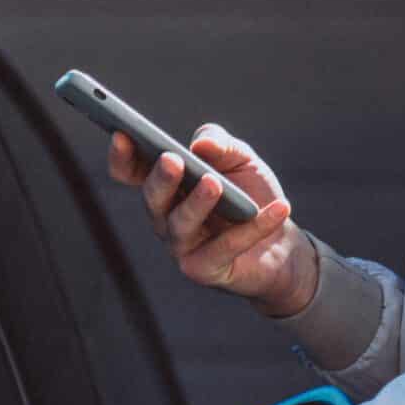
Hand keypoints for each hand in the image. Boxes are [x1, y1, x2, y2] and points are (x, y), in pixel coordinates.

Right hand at [107, 123, 318, 316]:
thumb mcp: (241, 159)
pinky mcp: (205, 270)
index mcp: (167, 186)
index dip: (122, 156)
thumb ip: (221, 144)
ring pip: (180, 225)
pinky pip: (225, 247)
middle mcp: (165, 217)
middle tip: (172, 160)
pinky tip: (277, 208)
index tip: (123, 134)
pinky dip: (253, 228)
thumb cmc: (251, 195)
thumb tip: (202, 146)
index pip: (132, 172)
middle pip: (153, 199)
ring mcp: (182, 246)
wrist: (281, 243)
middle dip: (161, 179)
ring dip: (197, 203)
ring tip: (214, 183)